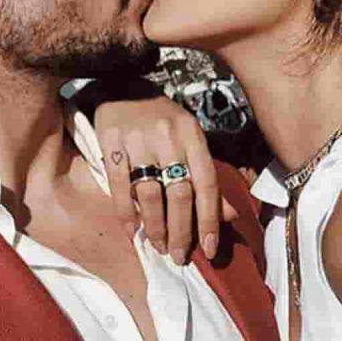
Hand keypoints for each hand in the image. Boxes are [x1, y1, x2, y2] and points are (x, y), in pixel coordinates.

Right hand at [94, 95, 237, 264]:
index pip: (206, 183)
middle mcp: (168, 136)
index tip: (210, 248)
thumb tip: (229, 216)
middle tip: (179, 256)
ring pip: (150, 193)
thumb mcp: (190, 139)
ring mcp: (139, 139)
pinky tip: (132, 231)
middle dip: (181, 231)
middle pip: (179, 193)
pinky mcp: (111, 141)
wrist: (123, 86)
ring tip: (158, 246)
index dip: (209, 219)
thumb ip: (206, 176)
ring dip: (155, 226)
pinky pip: (120, 186)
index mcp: (192, 135)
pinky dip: (126, 212)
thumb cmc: (162, 119)